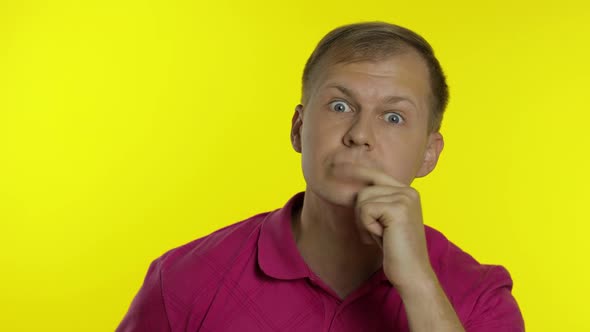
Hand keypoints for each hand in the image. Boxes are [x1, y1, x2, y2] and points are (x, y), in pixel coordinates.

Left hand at [334, 164, 434, 288]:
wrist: (412, 273)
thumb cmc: (395, 250)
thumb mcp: (382, 221)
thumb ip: (374, 202)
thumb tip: (348, 183)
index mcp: (407, 191)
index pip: (375, 173)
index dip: (354, 169)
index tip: (334, 164)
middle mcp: (408, 191)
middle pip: (364, 189)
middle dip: (361, 214)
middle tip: (376, 233)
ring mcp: (405, 198)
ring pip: (362, 199)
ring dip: (364, 222)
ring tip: (380, 236)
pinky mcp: (399, 209)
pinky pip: (365, 210)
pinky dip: (367, 227)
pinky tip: (382, 238)